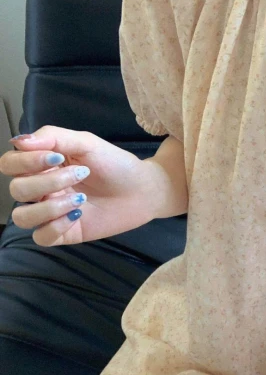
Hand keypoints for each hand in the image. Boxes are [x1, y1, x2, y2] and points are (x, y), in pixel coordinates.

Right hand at [0, 126, 159, 245]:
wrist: (143, 189)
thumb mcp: (86, 143)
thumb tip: (19, 140)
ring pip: (22, 217)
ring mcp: (52, 213)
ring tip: (79, 199)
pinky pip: (41, 237)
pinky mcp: (64, 233)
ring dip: (48, 206)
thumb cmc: (115, 164)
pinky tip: (77, 215)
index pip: (10, 164)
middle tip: (79, 175)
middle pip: (16, 190)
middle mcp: (42, 189)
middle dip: (47, 181)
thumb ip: (53, 137)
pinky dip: (55, 226)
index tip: (56, 157)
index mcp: (42, 165)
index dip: (25, 161)